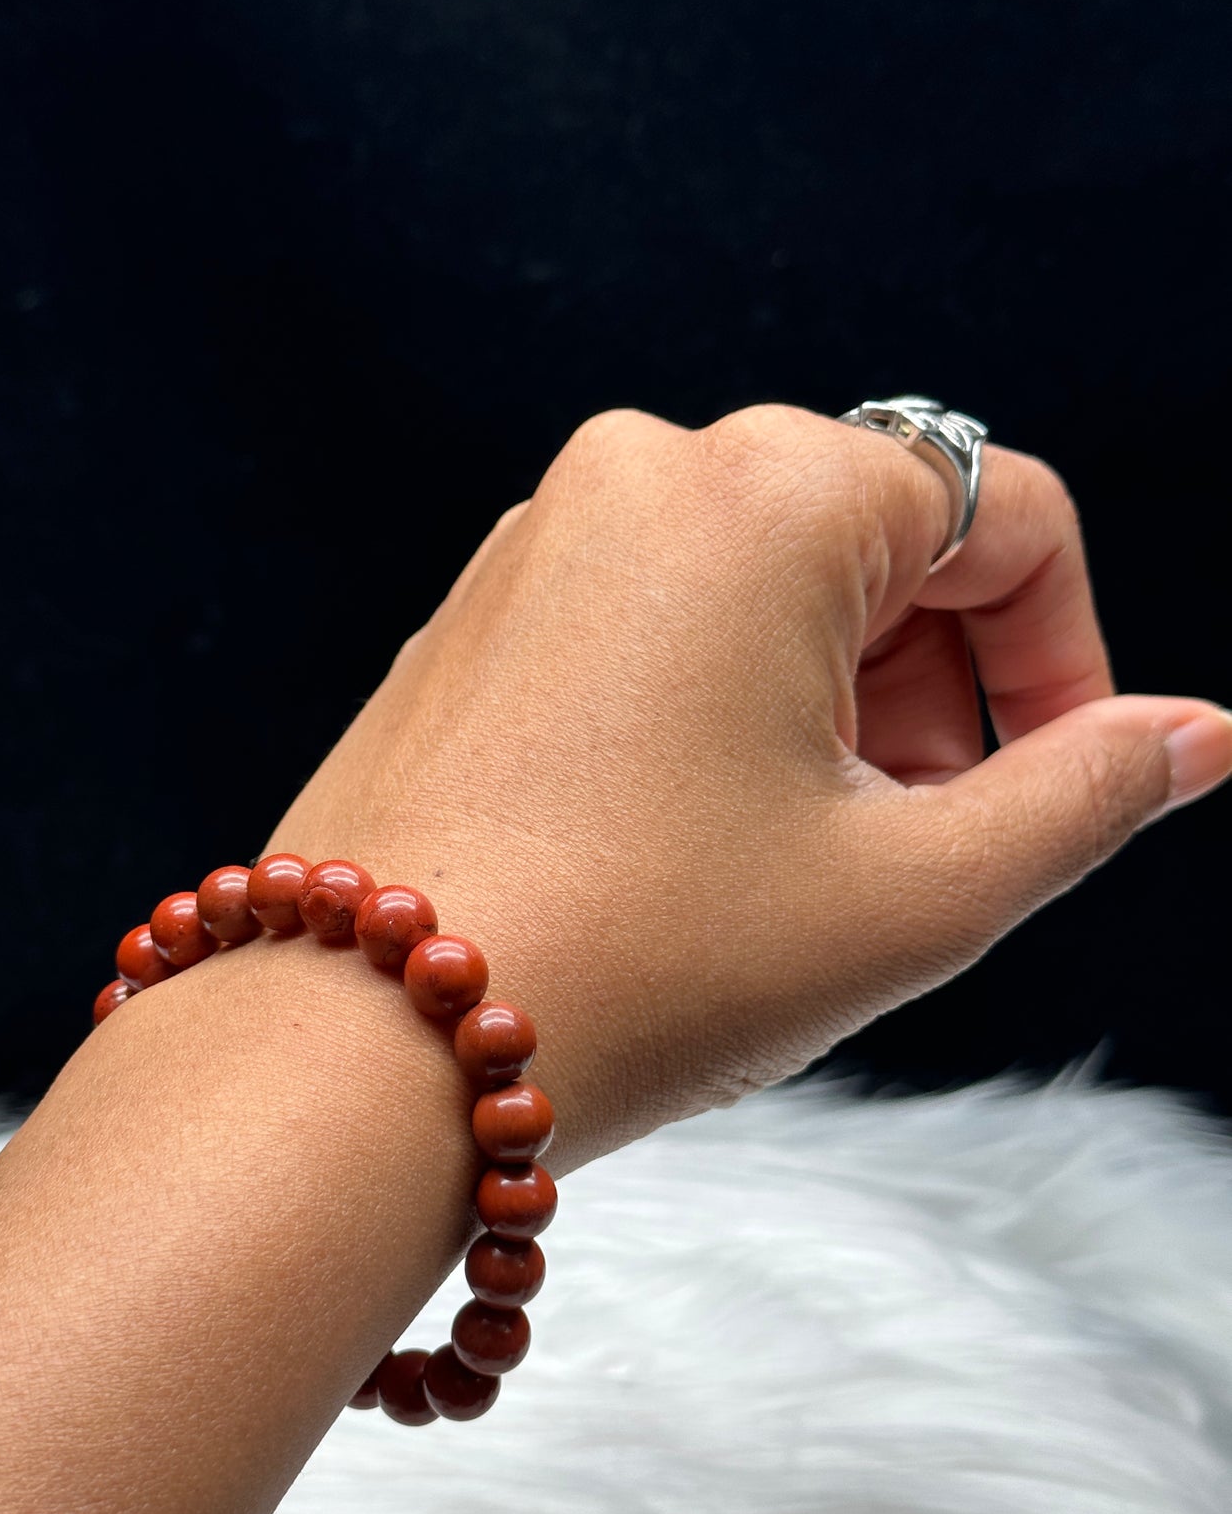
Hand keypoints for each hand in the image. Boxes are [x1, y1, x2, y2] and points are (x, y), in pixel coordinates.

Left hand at [265, 402, 1231, 1168]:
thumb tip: (1193, 735)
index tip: (1061, 784)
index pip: (1007, 513)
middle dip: (946, 688)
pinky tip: (694, 844)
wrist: (364, 1041)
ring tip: (809, 859)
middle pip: (883, 540)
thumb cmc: (637, 962)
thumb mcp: (914, 893)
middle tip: (929, 841)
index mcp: (769, 490)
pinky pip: (650, 621)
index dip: (1070, 658)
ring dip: (836, 706)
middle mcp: (641, 472)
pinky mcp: (473, 617)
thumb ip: (1086, 794)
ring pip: (763, 585)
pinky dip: (719, 706)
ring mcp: (538, 540)